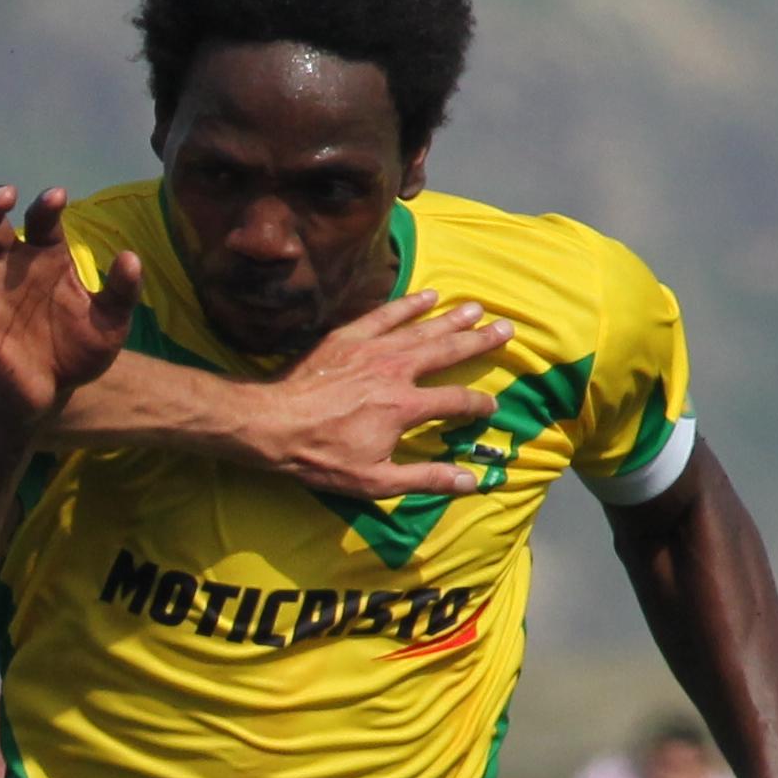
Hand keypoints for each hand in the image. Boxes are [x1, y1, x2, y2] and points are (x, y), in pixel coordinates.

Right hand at [0, 184, 136, 423]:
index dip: (46, 207)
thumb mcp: (110, 321)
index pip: (41, 222)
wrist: (55, 391)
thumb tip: (131, 257)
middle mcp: (13, 265)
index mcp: (48, 256)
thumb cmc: (80, 348)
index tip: (55, 198)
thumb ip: (121, 290)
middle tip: (4, 196)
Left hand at [232, 292, 508, 503]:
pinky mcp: (349, 337)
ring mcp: (373, 350)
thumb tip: (470, 482)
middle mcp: (396, 371)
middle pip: (448, 352)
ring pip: (422, 328)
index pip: (455, 401)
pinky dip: (409, 304)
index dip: (477, 405)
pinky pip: (386, 315)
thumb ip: (425, 478)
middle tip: (506, 329)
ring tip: (477, 308)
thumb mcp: (375, 481)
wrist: (271, 424)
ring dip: (452, 318)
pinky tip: (428, 295)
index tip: (490, 406)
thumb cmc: (320, 457)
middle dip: (479, 342)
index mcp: (406, 407)